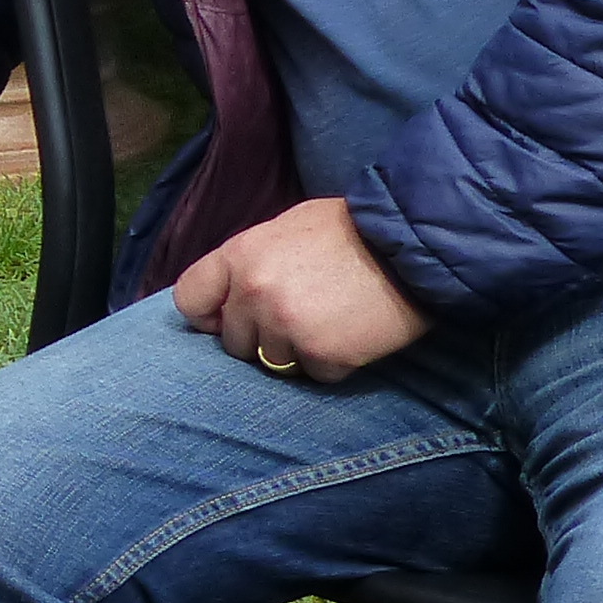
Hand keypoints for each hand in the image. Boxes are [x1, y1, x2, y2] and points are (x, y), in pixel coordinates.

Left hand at [170, 197, 428, 383]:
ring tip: (331, 321)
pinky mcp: (321, 354)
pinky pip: (313, 375)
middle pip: (233, 341)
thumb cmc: (353, 229)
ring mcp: (285, 326)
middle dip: (261, 337)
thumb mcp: (288, 227)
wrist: (414, 244)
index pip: (189, 299)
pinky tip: (353, 335)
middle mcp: (253, 292)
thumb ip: (252, 261)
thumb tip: (231, 292)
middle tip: (301, 317)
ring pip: (272, 363)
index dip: (209, 315)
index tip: (228, 319)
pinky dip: (333, 364)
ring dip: (298, 351)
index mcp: (240, 255)